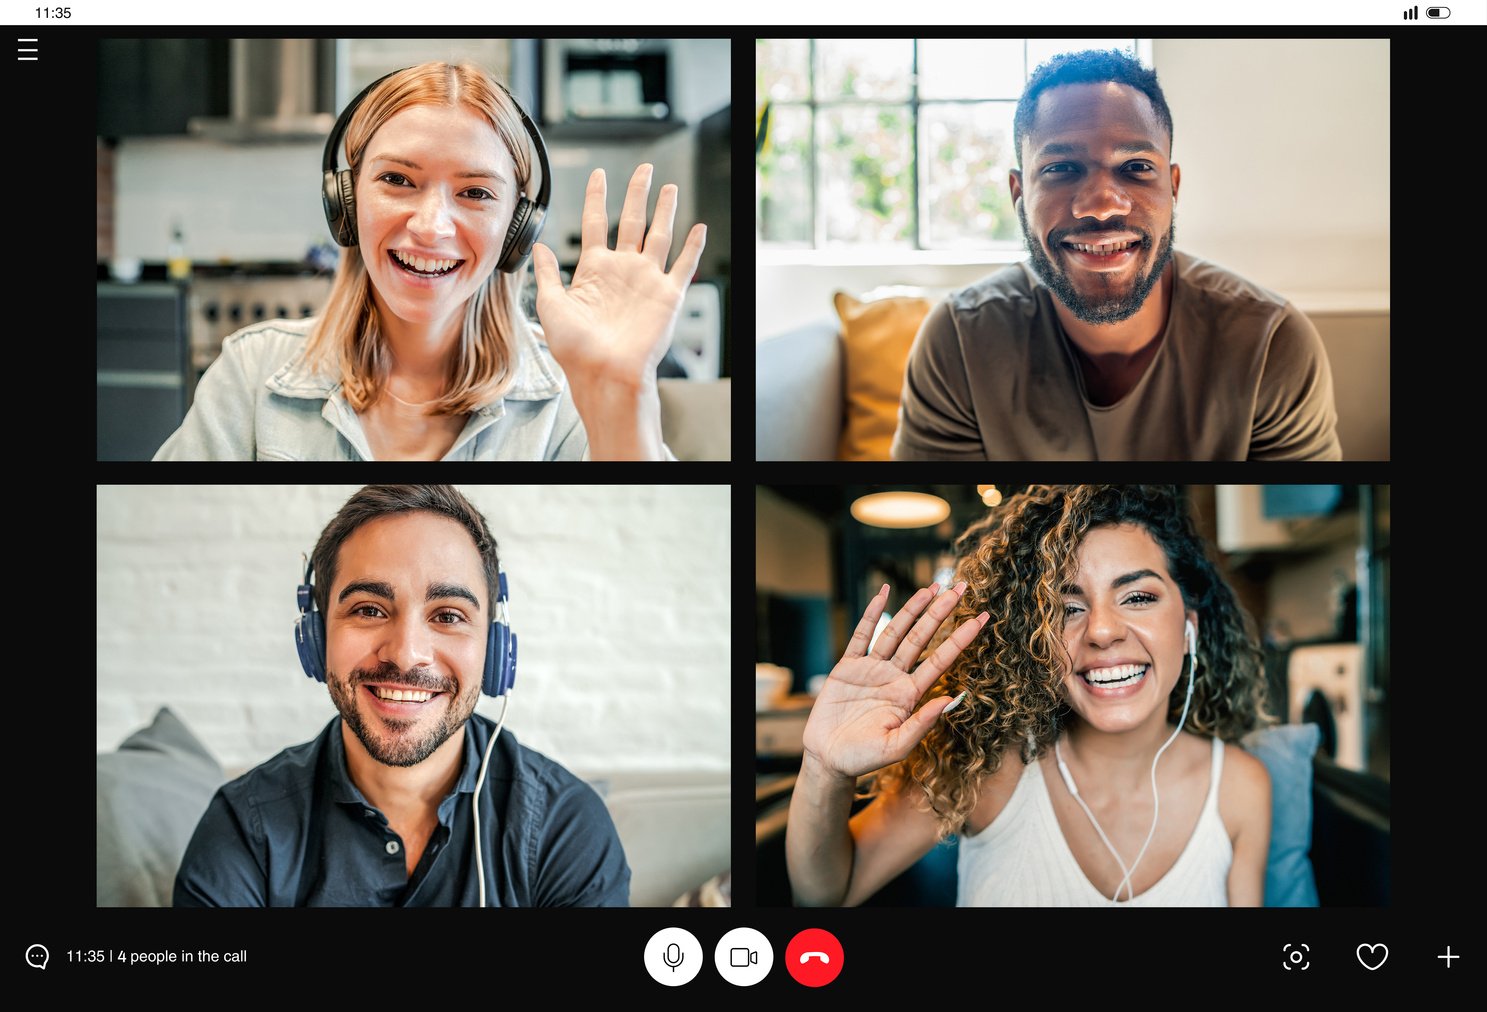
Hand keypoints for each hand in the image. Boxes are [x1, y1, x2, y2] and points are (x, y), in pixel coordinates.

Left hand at [532, 164, 706, 390]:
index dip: (597, 197)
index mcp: (594, 270)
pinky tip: (699, 228)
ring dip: (665, 210)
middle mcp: (622, 271)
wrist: (604, 373)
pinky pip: (684, 265)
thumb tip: (539, 248)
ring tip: (668, 187)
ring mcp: (646, 281)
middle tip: (643, 170)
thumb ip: (548, 274)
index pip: (596, 223)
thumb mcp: (551, 305)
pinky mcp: (668, 295)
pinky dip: (693, 246)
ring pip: (659, 235)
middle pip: (632, 220)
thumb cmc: (576, 349)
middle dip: (638, 193)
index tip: (598, 175)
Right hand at [801, 582, 988, 780]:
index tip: (982, 619)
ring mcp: (871, 669)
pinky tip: (883, 594)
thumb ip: (922, 723)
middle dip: (941, 613)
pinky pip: (862, 635)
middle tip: (960, 588)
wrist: (829, 759)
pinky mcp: (847, 667)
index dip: (961, 639)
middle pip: (922, 638)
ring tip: (930, 587)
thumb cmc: (863, 758)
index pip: (940, 660)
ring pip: (896, 632)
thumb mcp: (896, 747)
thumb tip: (951, 699)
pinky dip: (872, 613)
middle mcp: (895, 677)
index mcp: (910, 695)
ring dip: (913, 609)